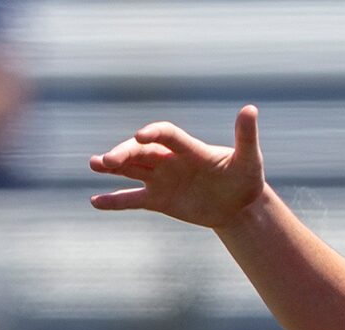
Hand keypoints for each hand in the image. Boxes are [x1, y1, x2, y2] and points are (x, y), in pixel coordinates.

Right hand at [90, 105, 266, 227]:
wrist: (239, 205)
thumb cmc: (246, 178)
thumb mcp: (249, 160)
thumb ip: (246, 137)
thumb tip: (250, 109)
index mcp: (190, 149)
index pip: (167, 135)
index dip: (153, 133)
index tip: (140, 135)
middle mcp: (171, 160)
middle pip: (142, 152)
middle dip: (124, 154)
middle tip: (105, 160)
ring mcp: (162, 179)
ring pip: (132, 169)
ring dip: (112, 167)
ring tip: (94, 164)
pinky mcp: (159, 199)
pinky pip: (133, 199)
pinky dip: (115, 201)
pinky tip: (95, 201)